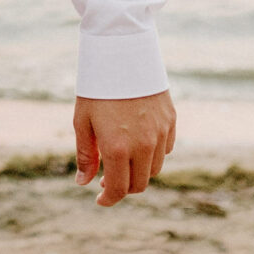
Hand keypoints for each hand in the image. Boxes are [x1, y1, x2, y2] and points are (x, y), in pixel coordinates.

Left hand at [73, 91, 175, 206]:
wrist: (122, 54)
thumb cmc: (97, 88)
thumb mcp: (82, 121)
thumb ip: (86, 155)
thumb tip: (83, 183)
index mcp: (118, 148)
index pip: (119, 188)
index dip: (108, 199)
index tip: (100, 200)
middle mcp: (143, 145)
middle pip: (140, 184)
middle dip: (123, 187)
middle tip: (106, 180)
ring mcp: (160, 133)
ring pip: (155, 168)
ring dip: (138, 172)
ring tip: (121, 162)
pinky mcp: (171, 121)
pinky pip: (165, 149)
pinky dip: (152, 154)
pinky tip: (137, 144)